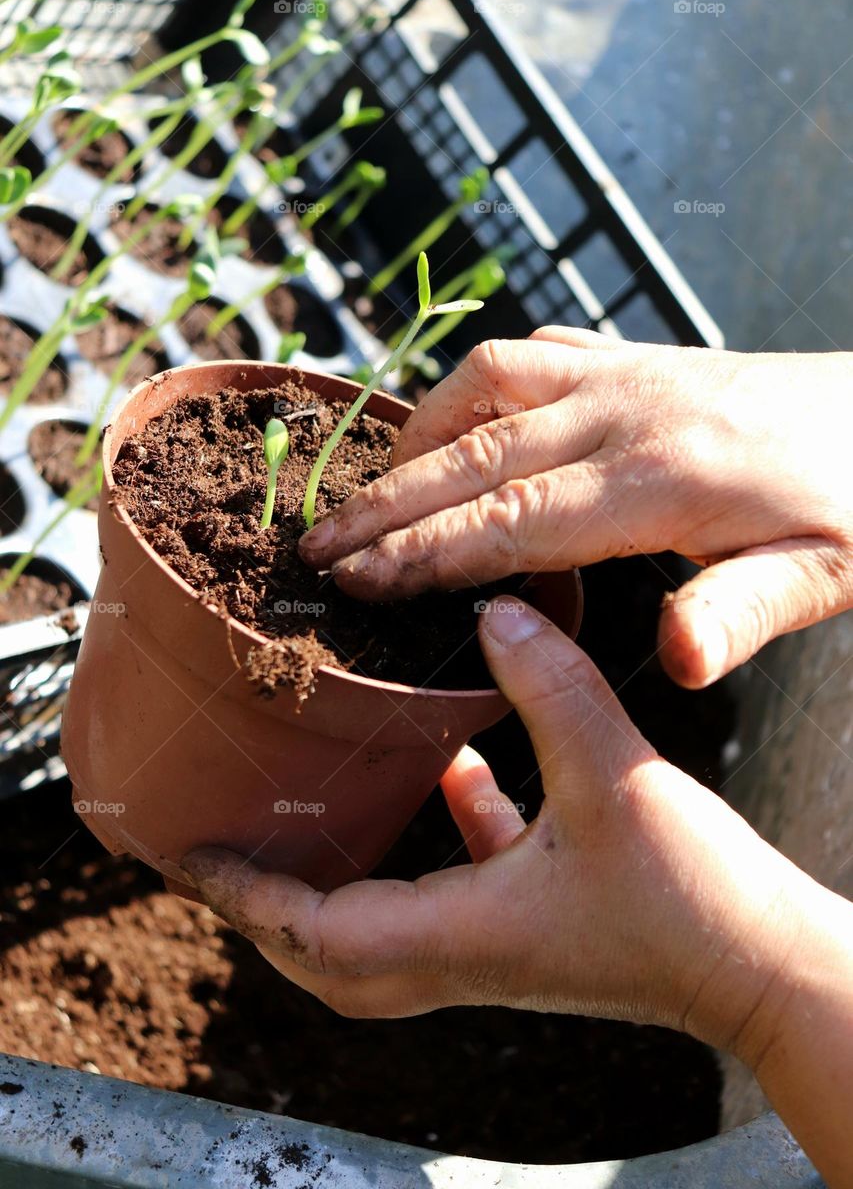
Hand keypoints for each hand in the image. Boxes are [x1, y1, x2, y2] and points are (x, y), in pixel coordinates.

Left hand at [182, 598, 839, 1050]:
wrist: (764, 967)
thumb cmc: (693, 898)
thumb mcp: (610, 773)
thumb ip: (546, 685)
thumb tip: (494, 605)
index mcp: (460, 933)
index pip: (312, 928)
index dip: (242, 891)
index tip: (184, 851)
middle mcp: (465, 951)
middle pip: (328, 954)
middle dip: (263, 909)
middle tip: (220, 848)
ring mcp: (500, 943)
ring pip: (384, 928)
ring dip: (333, 881)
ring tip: (303, 813)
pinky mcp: (540, 922)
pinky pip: (461, 879)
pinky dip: (436, 830)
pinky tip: (448, 767)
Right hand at [299, 335, 852, 687]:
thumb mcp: (823, 574)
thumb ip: (741, 613)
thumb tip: (675, 662)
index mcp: (659, 478)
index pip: (509, 519)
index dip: (423, 551)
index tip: (355, 578)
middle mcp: (624, 411)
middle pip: (473, 455)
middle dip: (386, 504)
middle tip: (315, 544)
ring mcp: (624, 372)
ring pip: (486, 385)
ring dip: (417, 436)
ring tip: (368, 490)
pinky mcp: (633, 357)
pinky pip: (526, 353)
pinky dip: (468, 386)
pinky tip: (449, 419)